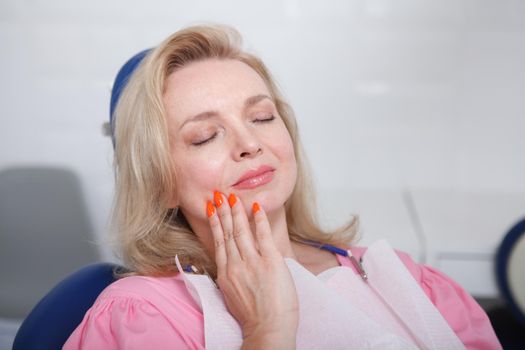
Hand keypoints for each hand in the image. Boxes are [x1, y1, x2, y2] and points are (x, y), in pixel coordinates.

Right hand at [206, 192, 297, 347]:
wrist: (268, 329)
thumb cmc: (254, 318)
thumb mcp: (233, 296)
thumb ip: (233, 277)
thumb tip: (235, 265)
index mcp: (226, 274)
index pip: (218, 242)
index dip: (215, 224)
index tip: (212, 210)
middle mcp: (235, 264)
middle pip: (227, 233)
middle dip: (222, 212)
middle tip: (218, 194)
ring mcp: (252, 261)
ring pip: (241, 231)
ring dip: (236, 212)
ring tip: (231, 197)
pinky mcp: (270, 261)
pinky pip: (263, 235)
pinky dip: (259, 220)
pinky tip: (255, 207)